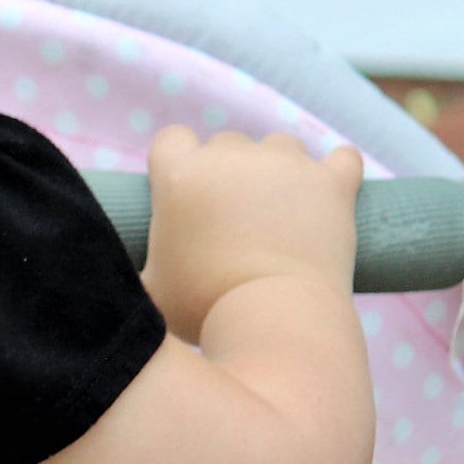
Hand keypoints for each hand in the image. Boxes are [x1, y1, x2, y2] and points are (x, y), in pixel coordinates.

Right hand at [143, 126, 362, 343]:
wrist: (275, 323)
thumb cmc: (202, 311)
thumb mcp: (147, 286)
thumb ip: (140, 257)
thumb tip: (121, 260)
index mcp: (181, 173)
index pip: (172, 140)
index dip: (177, 166)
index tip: (185, 199)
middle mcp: (233, 155)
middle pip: (227, 143)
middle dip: (229, 173)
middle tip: (234, 223)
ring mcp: (287, 164)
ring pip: (280, 146)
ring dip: (279, 172)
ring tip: (281, 216)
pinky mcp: (334, 182)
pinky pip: (343, 160)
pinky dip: (337, 175)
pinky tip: (330, 198)